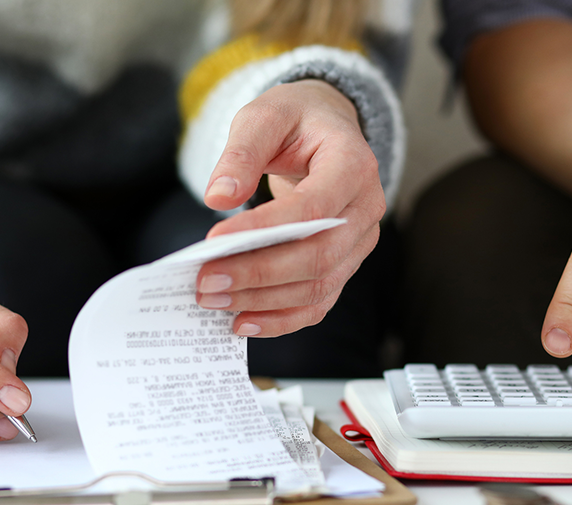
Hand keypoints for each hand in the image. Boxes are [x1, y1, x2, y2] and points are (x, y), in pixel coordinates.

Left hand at [195, 80, 384, 336]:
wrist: (326, 129)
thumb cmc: (296, 120)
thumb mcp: (265, 116)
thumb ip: (241, 152)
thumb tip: (218, 197)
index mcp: (354, 164)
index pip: (314, 208)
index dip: (266, 230)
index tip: (215, 240)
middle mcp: (366, 208)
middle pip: (318, 257)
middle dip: (258, 275)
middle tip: (206, 282)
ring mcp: (359, 242)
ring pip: (318, 287)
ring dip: (263, 301)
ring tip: (213, 300)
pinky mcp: (345, 264)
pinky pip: (318, 303)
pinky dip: (281, 319)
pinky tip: (242, 322)